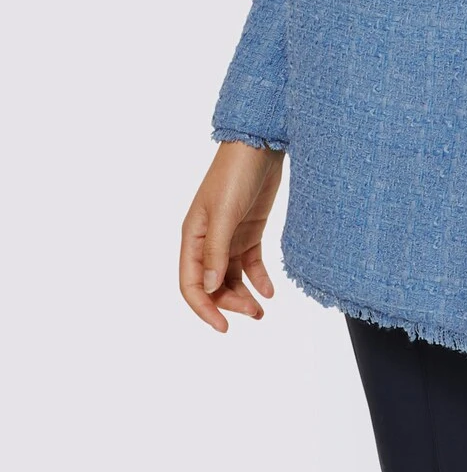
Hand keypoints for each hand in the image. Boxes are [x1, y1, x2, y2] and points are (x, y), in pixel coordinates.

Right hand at [180, 140, 284, 332]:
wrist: (261, 143)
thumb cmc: (235, 174)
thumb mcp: (224, 213)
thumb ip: (215, 251)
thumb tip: (208, 287)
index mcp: (192, 236)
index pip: (190, 283)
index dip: (204, 308)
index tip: (223, 327)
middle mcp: (208, 240)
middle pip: (212, 284)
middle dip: (230, 303)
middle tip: (254, 314)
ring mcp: (229, 235)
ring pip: (232, 277)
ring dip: (244, 296)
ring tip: (262, 310)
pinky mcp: (250, 229)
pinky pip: (250, 262)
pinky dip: (259, 279)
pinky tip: (270, 291)